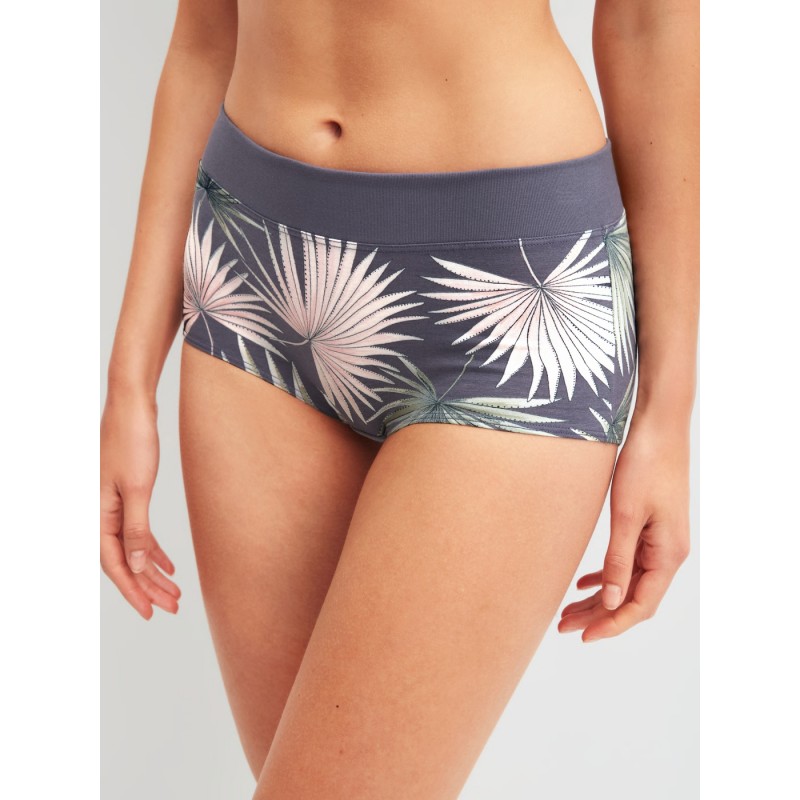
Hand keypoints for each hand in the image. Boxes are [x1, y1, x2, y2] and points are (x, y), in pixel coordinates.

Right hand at [100, 393, 180, 618]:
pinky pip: (138, 531)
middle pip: (125, 560)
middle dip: (148, 586)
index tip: (150, 612)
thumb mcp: (138, 488)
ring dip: (153, 570)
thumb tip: (138, 565)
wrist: (132, 404)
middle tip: (171, 606)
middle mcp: (101, 512)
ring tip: (174, 592)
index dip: (132, 590)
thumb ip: (136, 529)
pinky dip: (153, 548)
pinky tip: (168, 563)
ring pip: (133, 548)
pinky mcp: (127, 494)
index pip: (114, 563)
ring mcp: (113, 504)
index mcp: (97, 514)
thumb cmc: (132, 439)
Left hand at [558, 416, 690, 641]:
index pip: (640, 605)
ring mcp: (661, 540)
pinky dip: (606, 575)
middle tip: (564, 626)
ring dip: (600, 598)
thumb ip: (618, 560)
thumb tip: (611, 602)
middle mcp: (668, 553)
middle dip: (599, 615)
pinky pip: (629, 562)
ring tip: (568, 610)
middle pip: (632, 598)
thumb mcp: (626, 515)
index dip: (612, 625)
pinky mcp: (650, 527)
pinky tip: (584, 582)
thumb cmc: (644, 465)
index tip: (583, 636)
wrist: (659, 427)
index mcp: (668, 554)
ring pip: (628, 582)